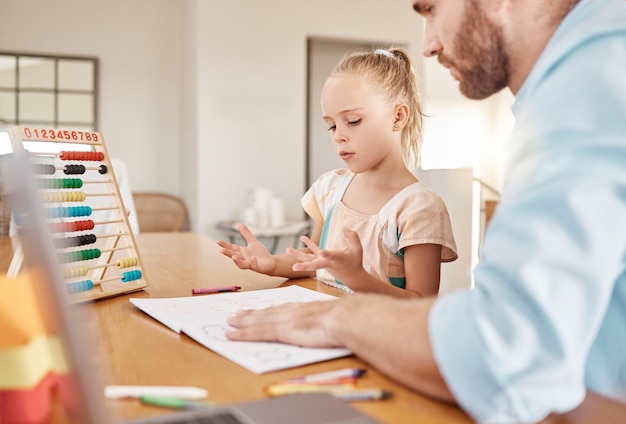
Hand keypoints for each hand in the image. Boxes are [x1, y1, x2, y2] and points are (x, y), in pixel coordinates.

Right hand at [216, 223, 276, 273]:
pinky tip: (252, 258)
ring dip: (237, 261)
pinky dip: (253, 262)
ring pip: (242, 264)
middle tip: (221, 250)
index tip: (218, 241)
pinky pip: (254, 266)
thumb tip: (240, 224)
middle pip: (234, 256)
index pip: (232, 248)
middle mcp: (244, 258)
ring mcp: (250, 264)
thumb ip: (246, 234)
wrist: (270, 262)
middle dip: (228, 253)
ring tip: (234, 256)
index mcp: (242, 252)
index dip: (225, 245)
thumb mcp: (252, 241)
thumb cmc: (260, 253)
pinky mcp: (257, 268)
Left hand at [226, 300, 341, 346]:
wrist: (345, 317)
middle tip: (235, 315)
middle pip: (265, 313)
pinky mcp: (282, 330)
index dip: (267, 311)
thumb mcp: (332, 317)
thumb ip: (324, 321)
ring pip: (257, 321)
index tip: (258, 310)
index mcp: (303, 308)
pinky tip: (231, 335)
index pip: (280, 309)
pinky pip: (257, 333)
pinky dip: (242, 334)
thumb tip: (329, 326)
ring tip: (230, 322)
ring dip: (242, 322)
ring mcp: (285, 320)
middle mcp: (290, 311)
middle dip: (249, 314)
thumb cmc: (345, 318)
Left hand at [287, 227, 365, 285]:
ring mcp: (323, 263)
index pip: (331, 256)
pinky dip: (308, 245)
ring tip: (287, 249)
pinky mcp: (321, 261)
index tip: (321, 252)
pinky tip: (303, 238)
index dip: (326, 254)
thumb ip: (352, 237)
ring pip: (309, 259)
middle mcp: (328, 262)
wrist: (352, 276)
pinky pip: (312, 254)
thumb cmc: (355, 262)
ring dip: (298, 255)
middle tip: (294, 268)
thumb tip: (344, 228)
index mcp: (339, 259)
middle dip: (304, 266)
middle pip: (315, 264)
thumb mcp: (358, 249)